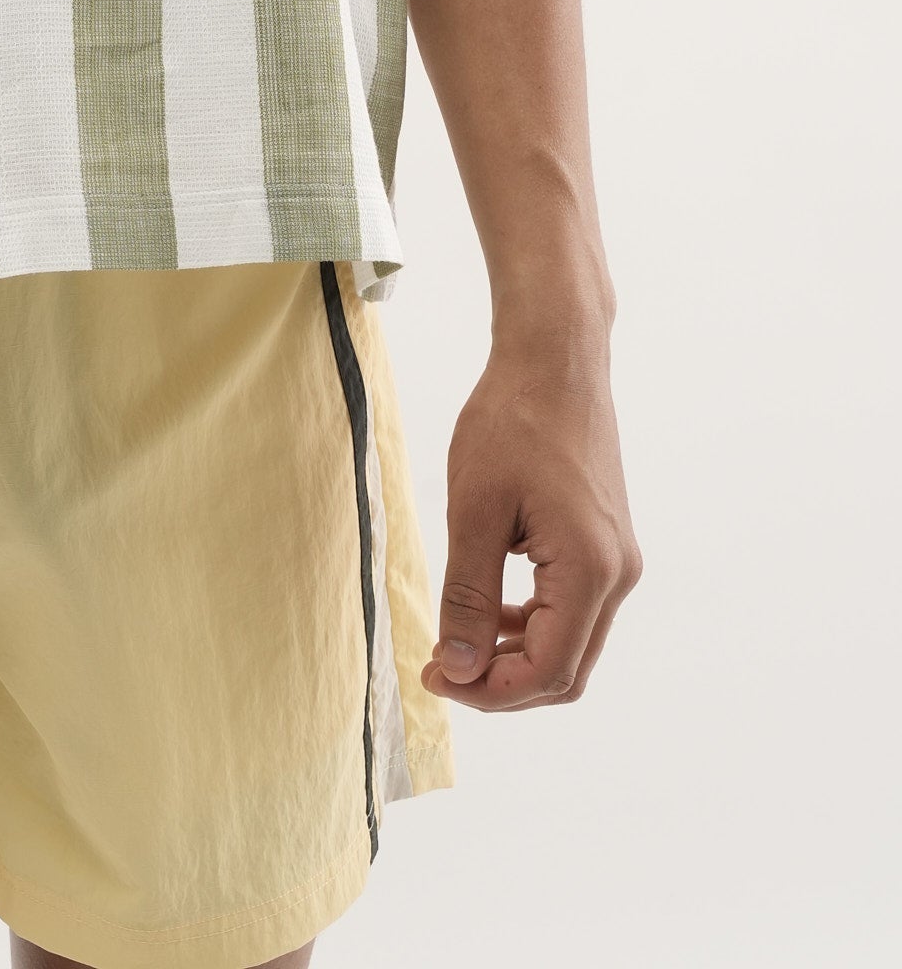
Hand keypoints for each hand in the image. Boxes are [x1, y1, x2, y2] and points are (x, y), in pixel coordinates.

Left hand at [424, 333, 641, 710]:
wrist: (556, 359)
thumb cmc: (512, 420)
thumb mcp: (474, 509)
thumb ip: (469, 596)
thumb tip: (459, 669)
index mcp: (591, 571)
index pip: (547, 672)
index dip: (488, 690)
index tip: (432, 676)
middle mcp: (618, 575)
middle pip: (565, 671)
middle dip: (501, 682)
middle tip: (439, 668)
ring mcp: (618, 560)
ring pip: (571, 644)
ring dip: (515, 656)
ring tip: (456, 643)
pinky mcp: (607, 544)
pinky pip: (574, 610)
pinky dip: (532, 624)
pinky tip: (489, 609)